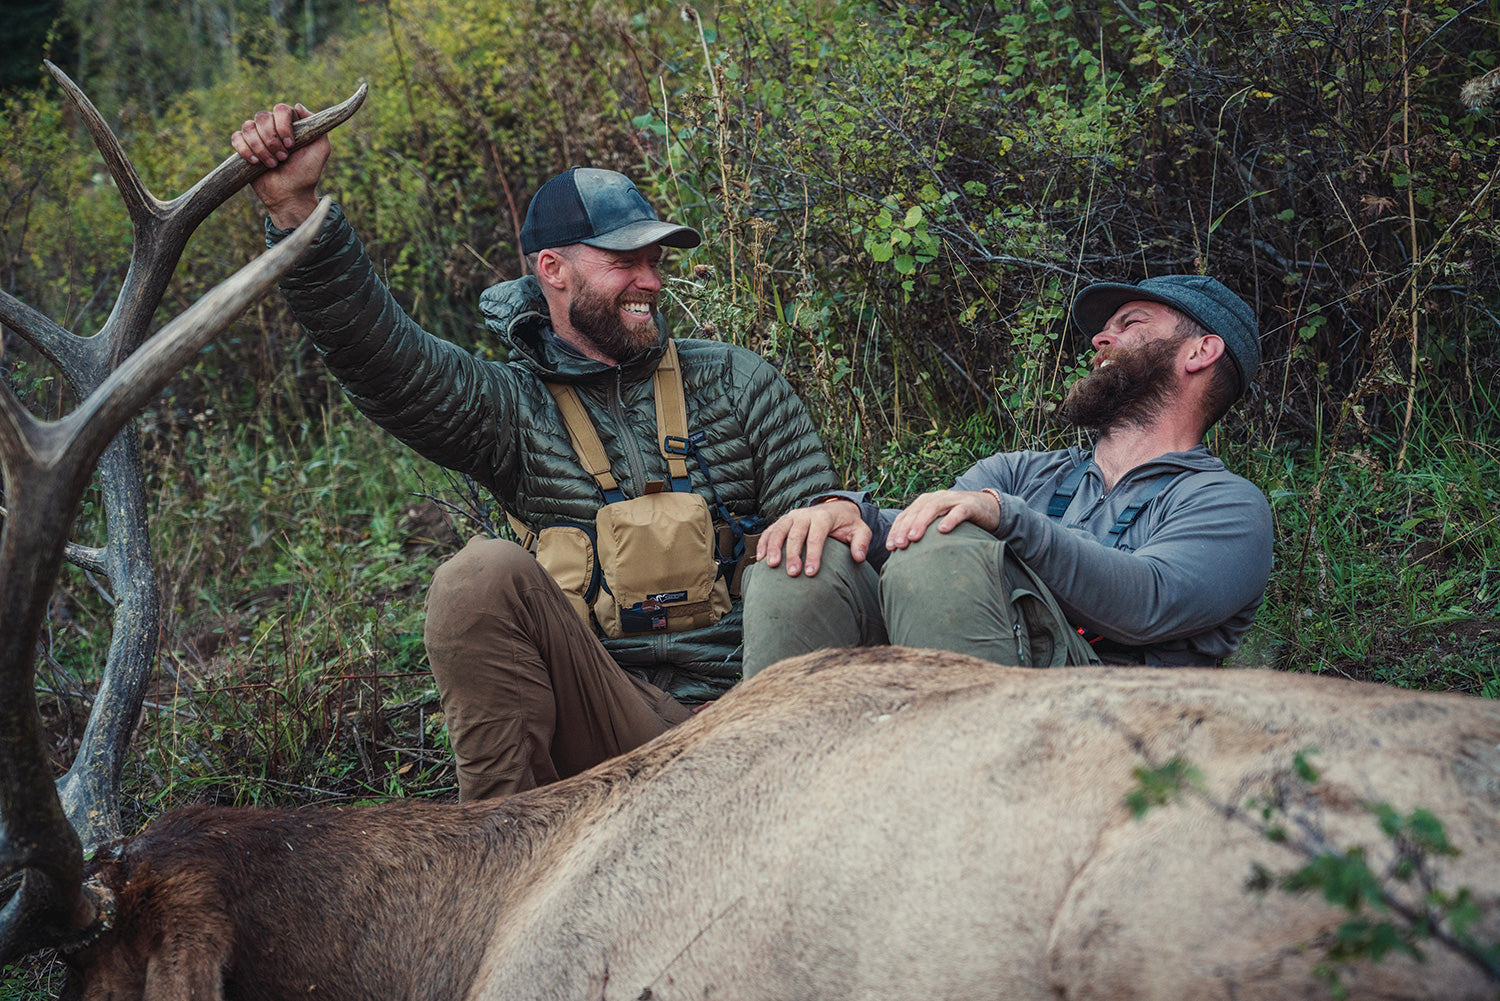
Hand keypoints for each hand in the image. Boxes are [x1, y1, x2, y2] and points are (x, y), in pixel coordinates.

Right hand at [230, 103, 329, 228]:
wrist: (291, 195)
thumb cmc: (306, 173)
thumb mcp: (321, 149)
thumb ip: (317, 126)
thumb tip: (298, 106)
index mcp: (289, 124)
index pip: (281, 109)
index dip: (283, 126)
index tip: (291, 145)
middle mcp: (272, 127)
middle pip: (262, 116)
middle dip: (272, 140)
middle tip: (283, 158)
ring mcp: (256, 136)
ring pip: (248, 127)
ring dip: (261, 148)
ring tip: (272, 164)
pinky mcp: (243, 148)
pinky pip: (236, 138)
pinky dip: (245, 149)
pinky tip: (256, 162)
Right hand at [756, 499, 871, 576]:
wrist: (835, 509)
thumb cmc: (847, 524)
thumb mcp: (860, 530)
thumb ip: (862, 542)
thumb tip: (859, 557)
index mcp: (823, 517)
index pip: (816, 536)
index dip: (813, 554)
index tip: (811, 573)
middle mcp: (805, 514)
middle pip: (796, 534)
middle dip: (792, 554)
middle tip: (792, 573)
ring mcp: (791, 517)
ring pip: (779, 530)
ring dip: (774, 548)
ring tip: (772, 566)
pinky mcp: (783, 521)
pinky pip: (770, 531)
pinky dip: (764, 543)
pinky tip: (761, 558)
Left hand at [885, 489, 1000, 549]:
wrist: (988, 508)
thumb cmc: (958, 520)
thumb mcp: (938, 524)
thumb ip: (924, 533)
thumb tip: (904, 554)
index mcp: (925, 502)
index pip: (906, 515)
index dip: (896, 530)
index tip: (890, 548)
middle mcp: (936, 498)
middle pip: (916, 511)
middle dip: (905, 528)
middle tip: (899, 545)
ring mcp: (952, 500)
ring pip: (933, 508)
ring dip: (922, 523)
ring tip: (914, 538)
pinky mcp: (969, 505)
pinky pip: (958, 511)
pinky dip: (950, 519)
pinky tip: (943, 530)